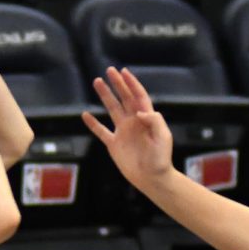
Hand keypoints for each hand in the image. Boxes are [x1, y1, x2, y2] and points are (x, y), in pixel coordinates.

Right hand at [81, 67, 173, 188]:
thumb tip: (139, 111)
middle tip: (109, 71)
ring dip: (105, 96)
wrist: (152, 178)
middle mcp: (133, 122)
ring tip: (97, 82)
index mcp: (146, 118)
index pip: (138, 96)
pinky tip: (85, 114)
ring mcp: (123, 132)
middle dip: (117, 84)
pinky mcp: (114, 144)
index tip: (123, 72)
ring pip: (112, 109)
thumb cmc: (160, 158)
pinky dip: (93, 123)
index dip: (131, 83)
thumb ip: (154, 121)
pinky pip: (101, 131)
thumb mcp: (163, 137)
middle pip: (124, 98)